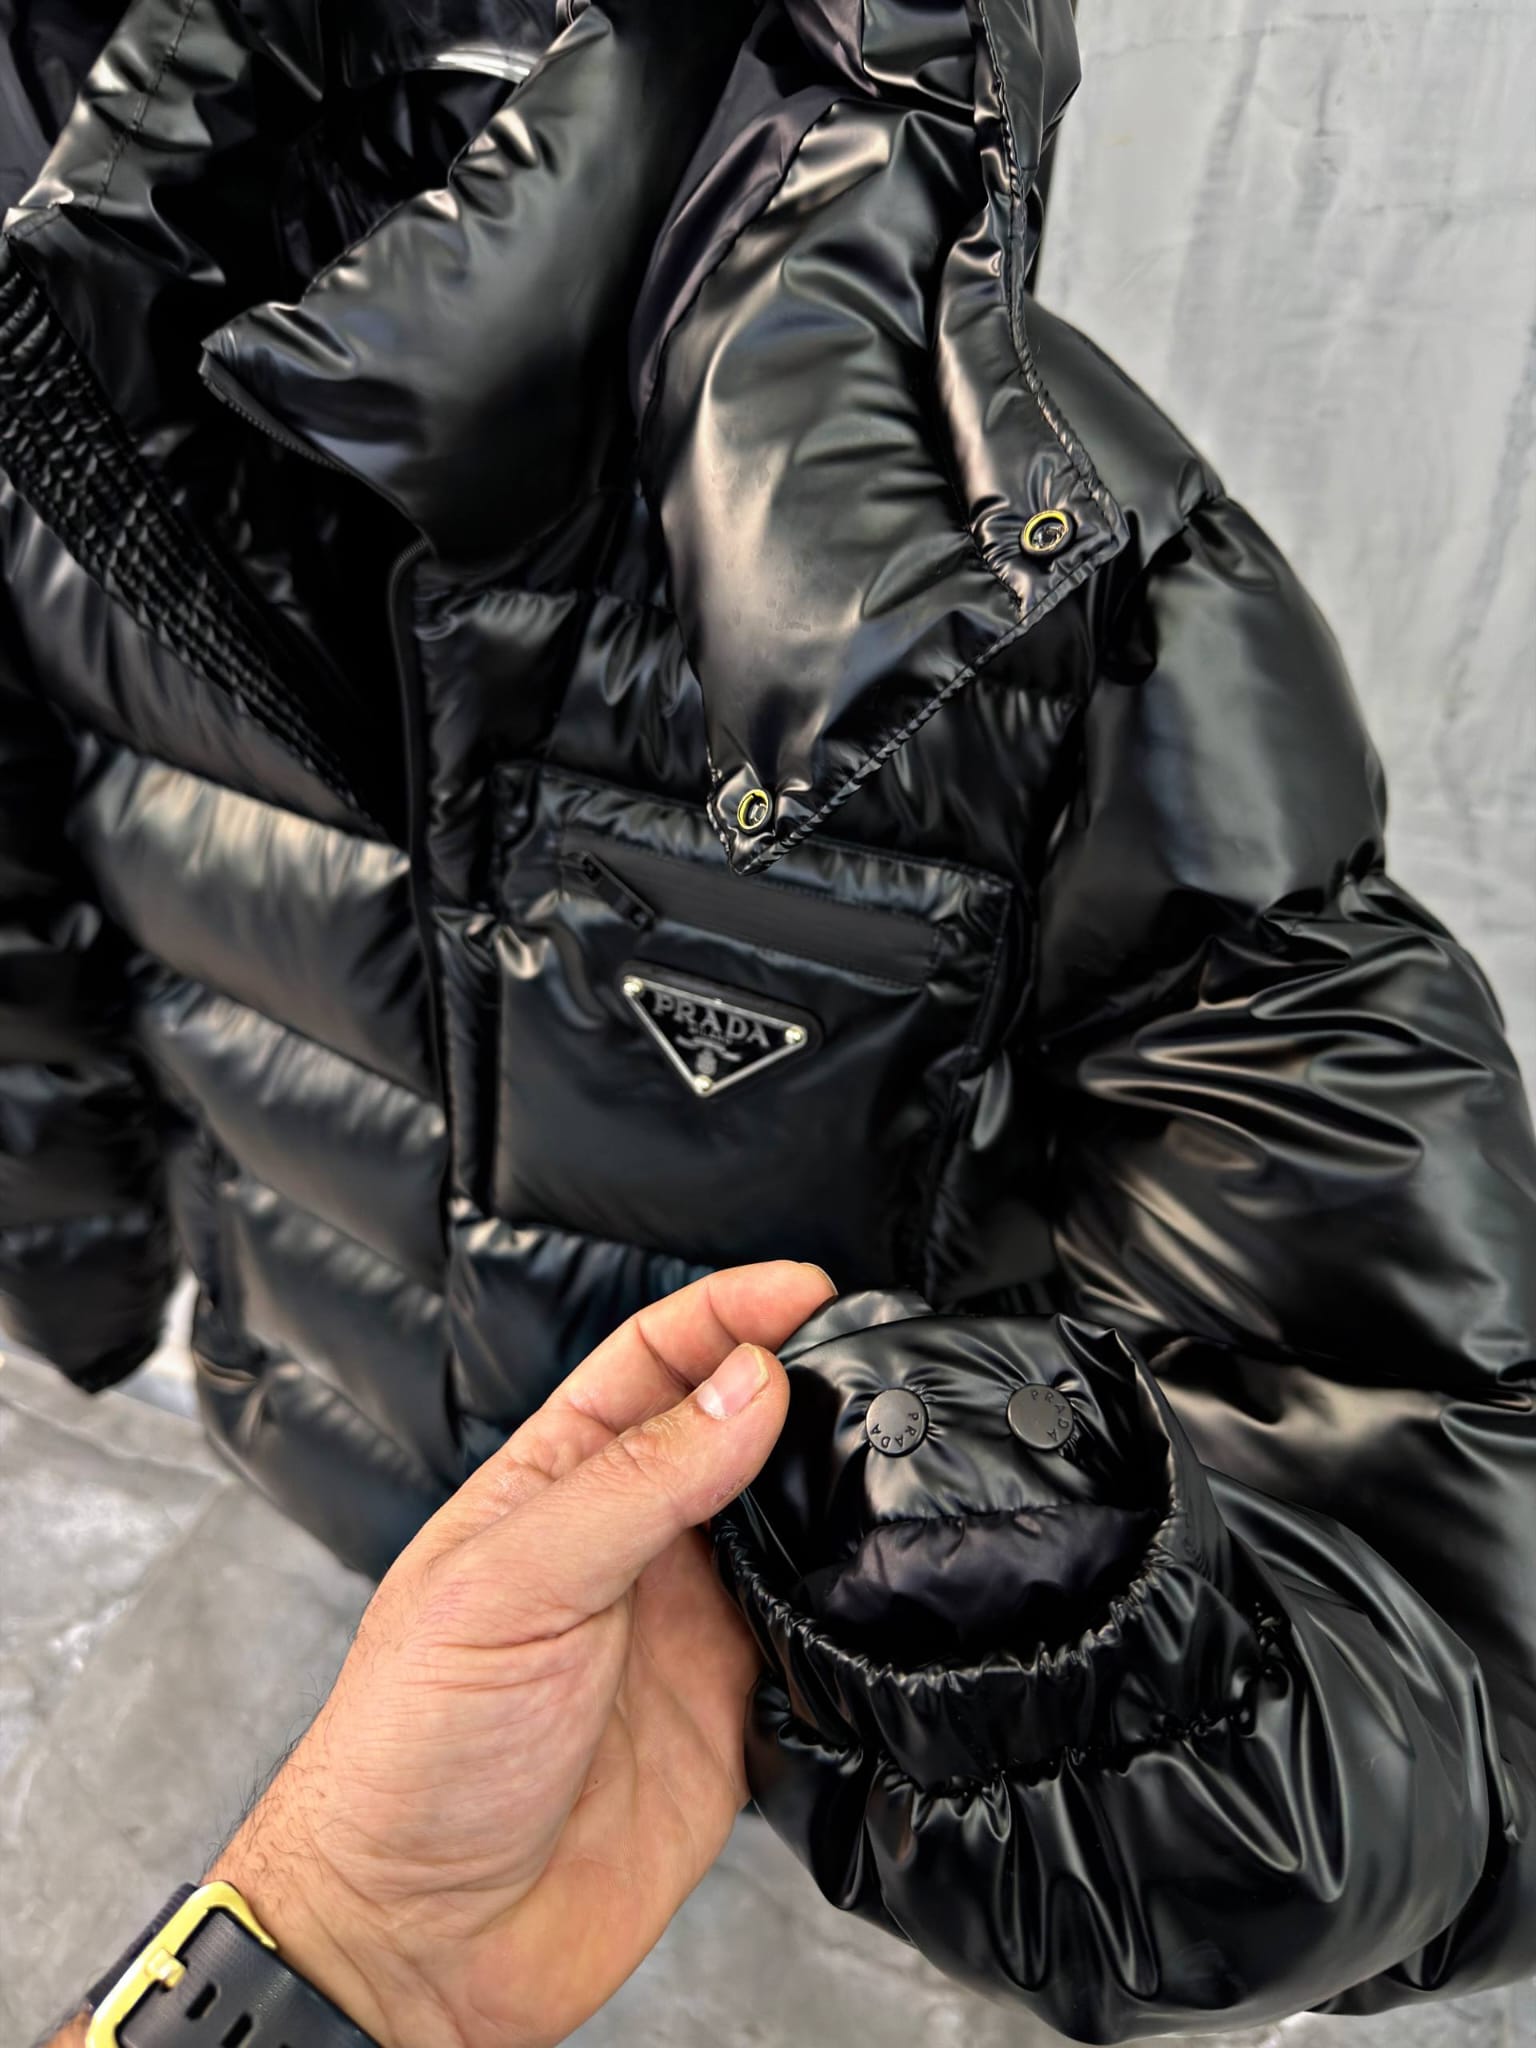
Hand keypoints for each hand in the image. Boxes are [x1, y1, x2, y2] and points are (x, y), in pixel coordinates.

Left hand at [205, 1260, 832, 2047]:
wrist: (421, 1941)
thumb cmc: (409, 1751)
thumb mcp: (511, 1586)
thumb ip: (636, 1484)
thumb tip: (746, 1386)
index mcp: (553, 1486)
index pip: (652, 1362)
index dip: (727, 1313)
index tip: (805, 1288)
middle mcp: (627, 1546)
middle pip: (732, 1431)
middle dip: (800, 1383)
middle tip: (872, 1360)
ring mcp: (683, 1628)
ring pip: (785, 1527)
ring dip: (836, 1488)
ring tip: (891, 1454)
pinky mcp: (732, 1714)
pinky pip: (814, 1637)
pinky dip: (853, 1606)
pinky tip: (878, 1582)